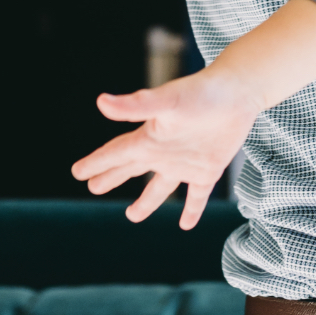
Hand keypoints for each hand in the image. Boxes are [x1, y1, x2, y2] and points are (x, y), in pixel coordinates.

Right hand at [71, 66, 262, 229]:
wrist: (238, 90)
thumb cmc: (201, 93)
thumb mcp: (166, 101)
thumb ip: (136, 106)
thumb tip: (101, 102)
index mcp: (149, 137)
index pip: (116, 153)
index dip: (96, 162)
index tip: (77, 172)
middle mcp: (164, 151)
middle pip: (131, 169)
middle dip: (112, 177)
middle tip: (93, 186)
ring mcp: (186, 162)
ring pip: (160, 187)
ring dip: (146, 202)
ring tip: (132, 216)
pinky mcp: (209, 169)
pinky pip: (197, 195)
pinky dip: (191, 210)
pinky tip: (186, 224)